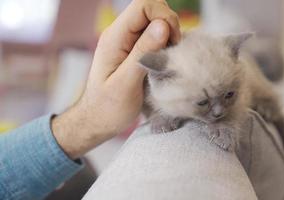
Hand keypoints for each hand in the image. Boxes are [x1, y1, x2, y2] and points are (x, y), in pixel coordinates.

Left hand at [52, 0, 179, 158]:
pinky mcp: (135, 50)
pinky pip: (155, 36)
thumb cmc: (108, 107)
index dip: (163, 17)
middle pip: (152, 9)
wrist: (98, 119)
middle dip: (169, 25)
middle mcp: (121, 34)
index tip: (172, 41)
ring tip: (166, 59)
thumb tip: (163, 26)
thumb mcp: (126, 84)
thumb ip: (143, 53)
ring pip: (156, 22)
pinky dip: (166, 45)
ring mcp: (128, 41)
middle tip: (170, 52)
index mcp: (115, 38)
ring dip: (168, 36)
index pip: (143, 6)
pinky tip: (164, 62)